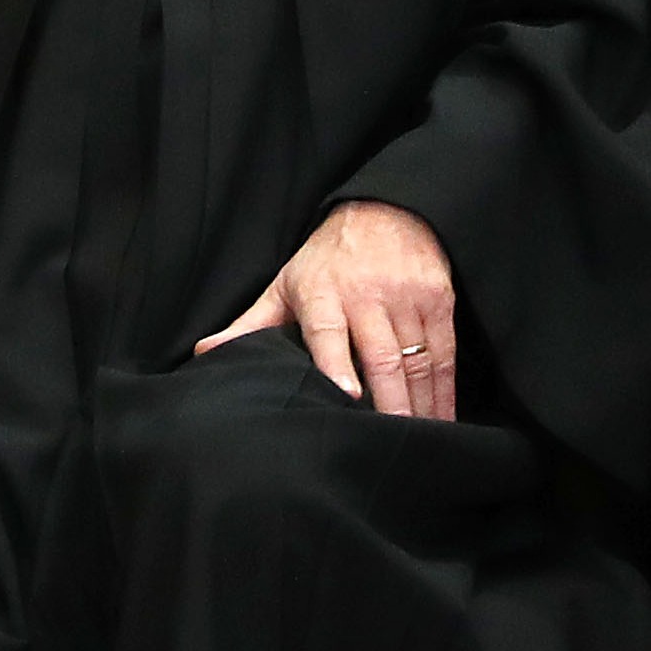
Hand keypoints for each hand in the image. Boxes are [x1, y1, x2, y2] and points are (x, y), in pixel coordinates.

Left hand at [222, 199, 465, 418]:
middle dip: (390, 402)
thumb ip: (250, 324)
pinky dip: (445, 390)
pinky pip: (444, 352)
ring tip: (420, 440)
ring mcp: (407, 297)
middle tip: (392, 439)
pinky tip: (443, 418)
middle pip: (382, 355)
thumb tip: (205, 352)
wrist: (387, 209)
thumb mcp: (285, 283)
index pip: (329, 331)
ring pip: (418, 359)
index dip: (337, 364)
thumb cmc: (327, 258)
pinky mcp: (439, 299)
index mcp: (323, 292)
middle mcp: (367, 294)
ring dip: (421, 405)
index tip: (347, 394)